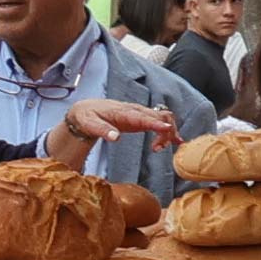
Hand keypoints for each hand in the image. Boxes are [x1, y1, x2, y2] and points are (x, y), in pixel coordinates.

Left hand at [47, 96, 178, 167]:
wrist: (85, 110)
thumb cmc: (88, 116)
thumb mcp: (90, 124)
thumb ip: (103, 131)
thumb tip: (115, 137)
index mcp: (123, 112)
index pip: (143, 117)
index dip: (156, 123)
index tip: (167, 129)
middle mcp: (134, 110)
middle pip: (159, 117)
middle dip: (164, 132)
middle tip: (157, 148)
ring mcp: (139, 113)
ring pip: (162, 117)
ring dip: (168, 132)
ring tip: (160, 148)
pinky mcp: (140, 118)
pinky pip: (159, 120)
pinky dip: (168, 129)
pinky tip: (174, 140)